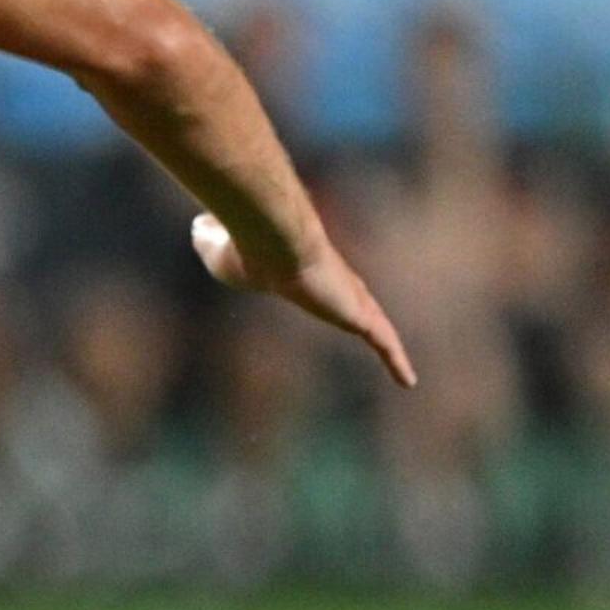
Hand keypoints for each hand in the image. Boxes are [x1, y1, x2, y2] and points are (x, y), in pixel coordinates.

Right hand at [190, 214, 417, 386]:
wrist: (274, 240)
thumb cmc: (242, 247)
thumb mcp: (214, 247)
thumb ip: (210, 239)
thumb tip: (201, 226)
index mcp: (300, 266)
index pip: (318, 278)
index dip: (320, 288)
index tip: (321, 297)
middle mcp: (332, 278)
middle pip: (352, 297)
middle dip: (360, 310)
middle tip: (371, 326)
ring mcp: (350, 296)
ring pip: (371, 320)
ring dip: (384, 338)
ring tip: (402, 366)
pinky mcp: (360, 314)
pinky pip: (383, 341)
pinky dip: (396, 361)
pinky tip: (409, 383)